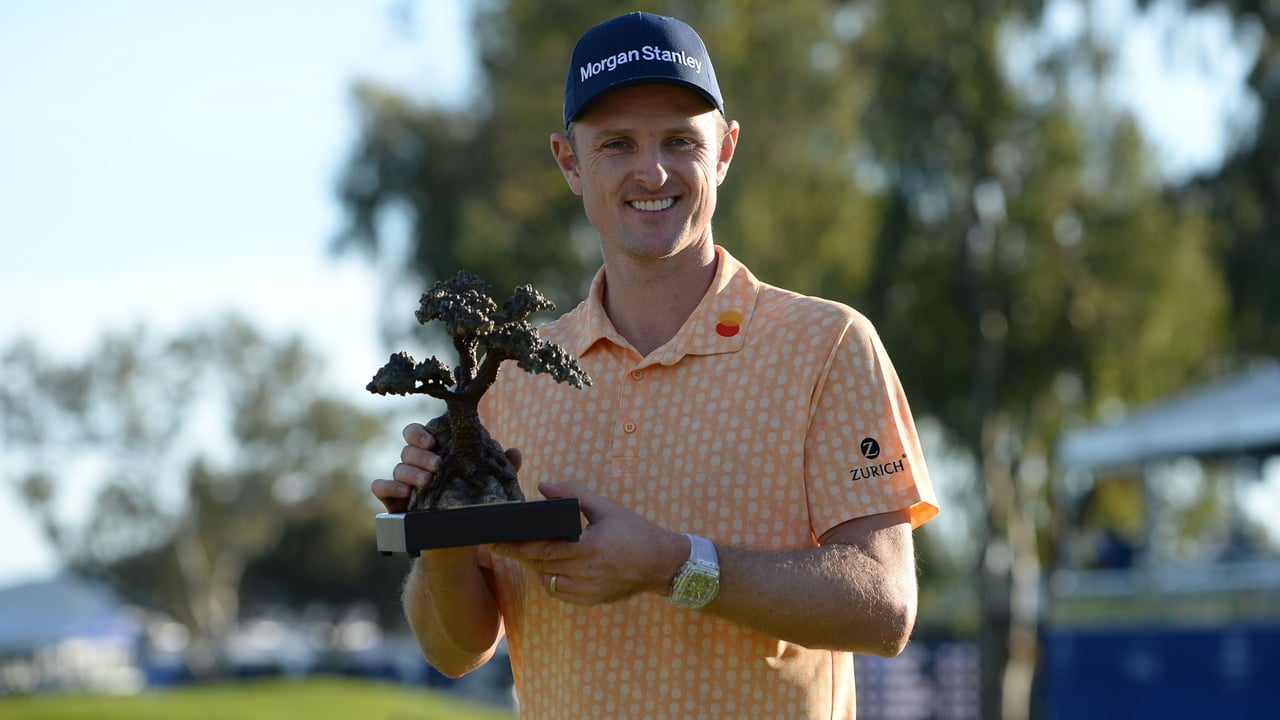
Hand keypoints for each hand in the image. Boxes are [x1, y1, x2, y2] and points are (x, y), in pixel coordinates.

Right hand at [370, 421, 521, 512]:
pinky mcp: (393, 502)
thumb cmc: (470, 503)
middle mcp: (414, 465)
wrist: (458, 539)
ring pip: (397, 468)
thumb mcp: (488, 485)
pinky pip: (380, 487)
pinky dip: (389, 487)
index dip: (420, 433)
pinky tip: (404, 492)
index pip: (418, 433)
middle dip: (421, 455)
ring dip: (411, 472)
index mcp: (433, 453)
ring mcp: (402, 483)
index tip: (433, 441)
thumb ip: (500, 468)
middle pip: (407, 450)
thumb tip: (514, 453)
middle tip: (438, 465)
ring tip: (428, 481)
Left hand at [491, 481, 685, 605]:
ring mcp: (588, 591)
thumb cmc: (634, 532)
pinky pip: (560, 592)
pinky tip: (551, 566)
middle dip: (519, 555)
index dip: (515, 546)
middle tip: (501, 545)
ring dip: (536, 567)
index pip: (541, 550)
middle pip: (540, 566)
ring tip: (528, 552)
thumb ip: (573, 494)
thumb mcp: (605, 508)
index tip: (494, 541)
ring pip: (548, 581)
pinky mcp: (591, 601)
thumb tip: (543, 486)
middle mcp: (586, 573)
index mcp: (589, 549)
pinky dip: (551, 580)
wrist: (661, 563)